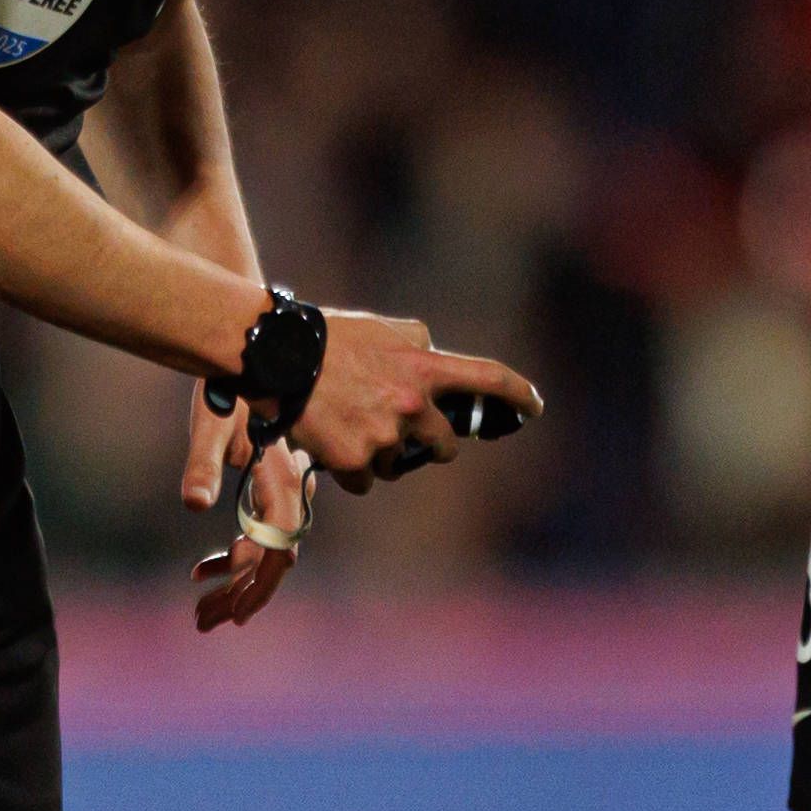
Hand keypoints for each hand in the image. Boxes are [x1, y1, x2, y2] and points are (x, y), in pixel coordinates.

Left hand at [184, 387, 312, 630]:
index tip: (224, 606)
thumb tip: (193, 502)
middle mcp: (288, 491)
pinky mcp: (269, 486)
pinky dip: (236, 559)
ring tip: (203, 611)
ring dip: (239, 585)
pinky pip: (262, 535)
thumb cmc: (228, 384)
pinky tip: (204, 568)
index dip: (252, 581)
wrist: (254, 349)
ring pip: (270, 553)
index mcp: (279, 481)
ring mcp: (281, 490)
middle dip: (243, 595)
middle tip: (205, 621)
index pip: (275, 547)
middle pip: (276, 561)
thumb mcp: (210, 421)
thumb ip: (202, 463)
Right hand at [288, 307, 537, 487]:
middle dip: (433, 444)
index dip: (518, 395)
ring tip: (351, 428)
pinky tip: (333, 445)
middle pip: (445, 445)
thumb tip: (432, 355)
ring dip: (384, 456)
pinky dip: (353, 471)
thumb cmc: (326, 338)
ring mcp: (385, 437)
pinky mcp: (354, 462)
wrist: (276, 357)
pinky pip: (366, 481)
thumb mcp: (381, 328)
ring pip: (399, 465)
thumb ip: (415, 343)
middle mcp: (413, 405)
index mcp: (423, 367)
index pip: (487, 379)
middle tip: (409, 435)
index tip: (534, 407)